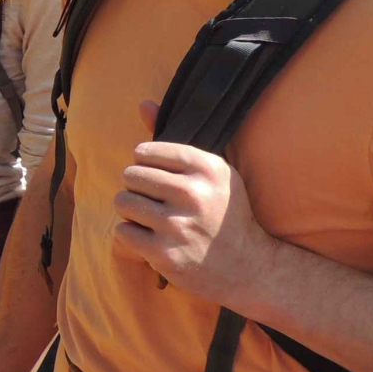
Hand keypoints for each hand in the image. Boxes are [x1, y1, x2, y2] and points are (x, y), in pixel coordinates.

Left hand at [112, 101, 278, 309]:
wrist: (250, 268)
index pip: (146, 151)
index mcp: (207, 168)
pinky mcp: (164, 253)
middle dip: (137, 187)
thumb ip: (173, 140)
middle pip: (130, 175)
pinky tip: (153, 238)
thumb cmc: (225, 214)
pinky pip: (123, 231)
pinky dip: (133, 235)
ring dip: (131, 210)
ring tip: (150, 217)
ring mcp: (178, 225)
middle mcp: (193, 193)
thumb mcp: (212, 173)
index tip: (159, 178)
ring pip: (122, 201)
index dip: (146, 164)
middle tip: (155, 200)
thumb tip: (142, 103)